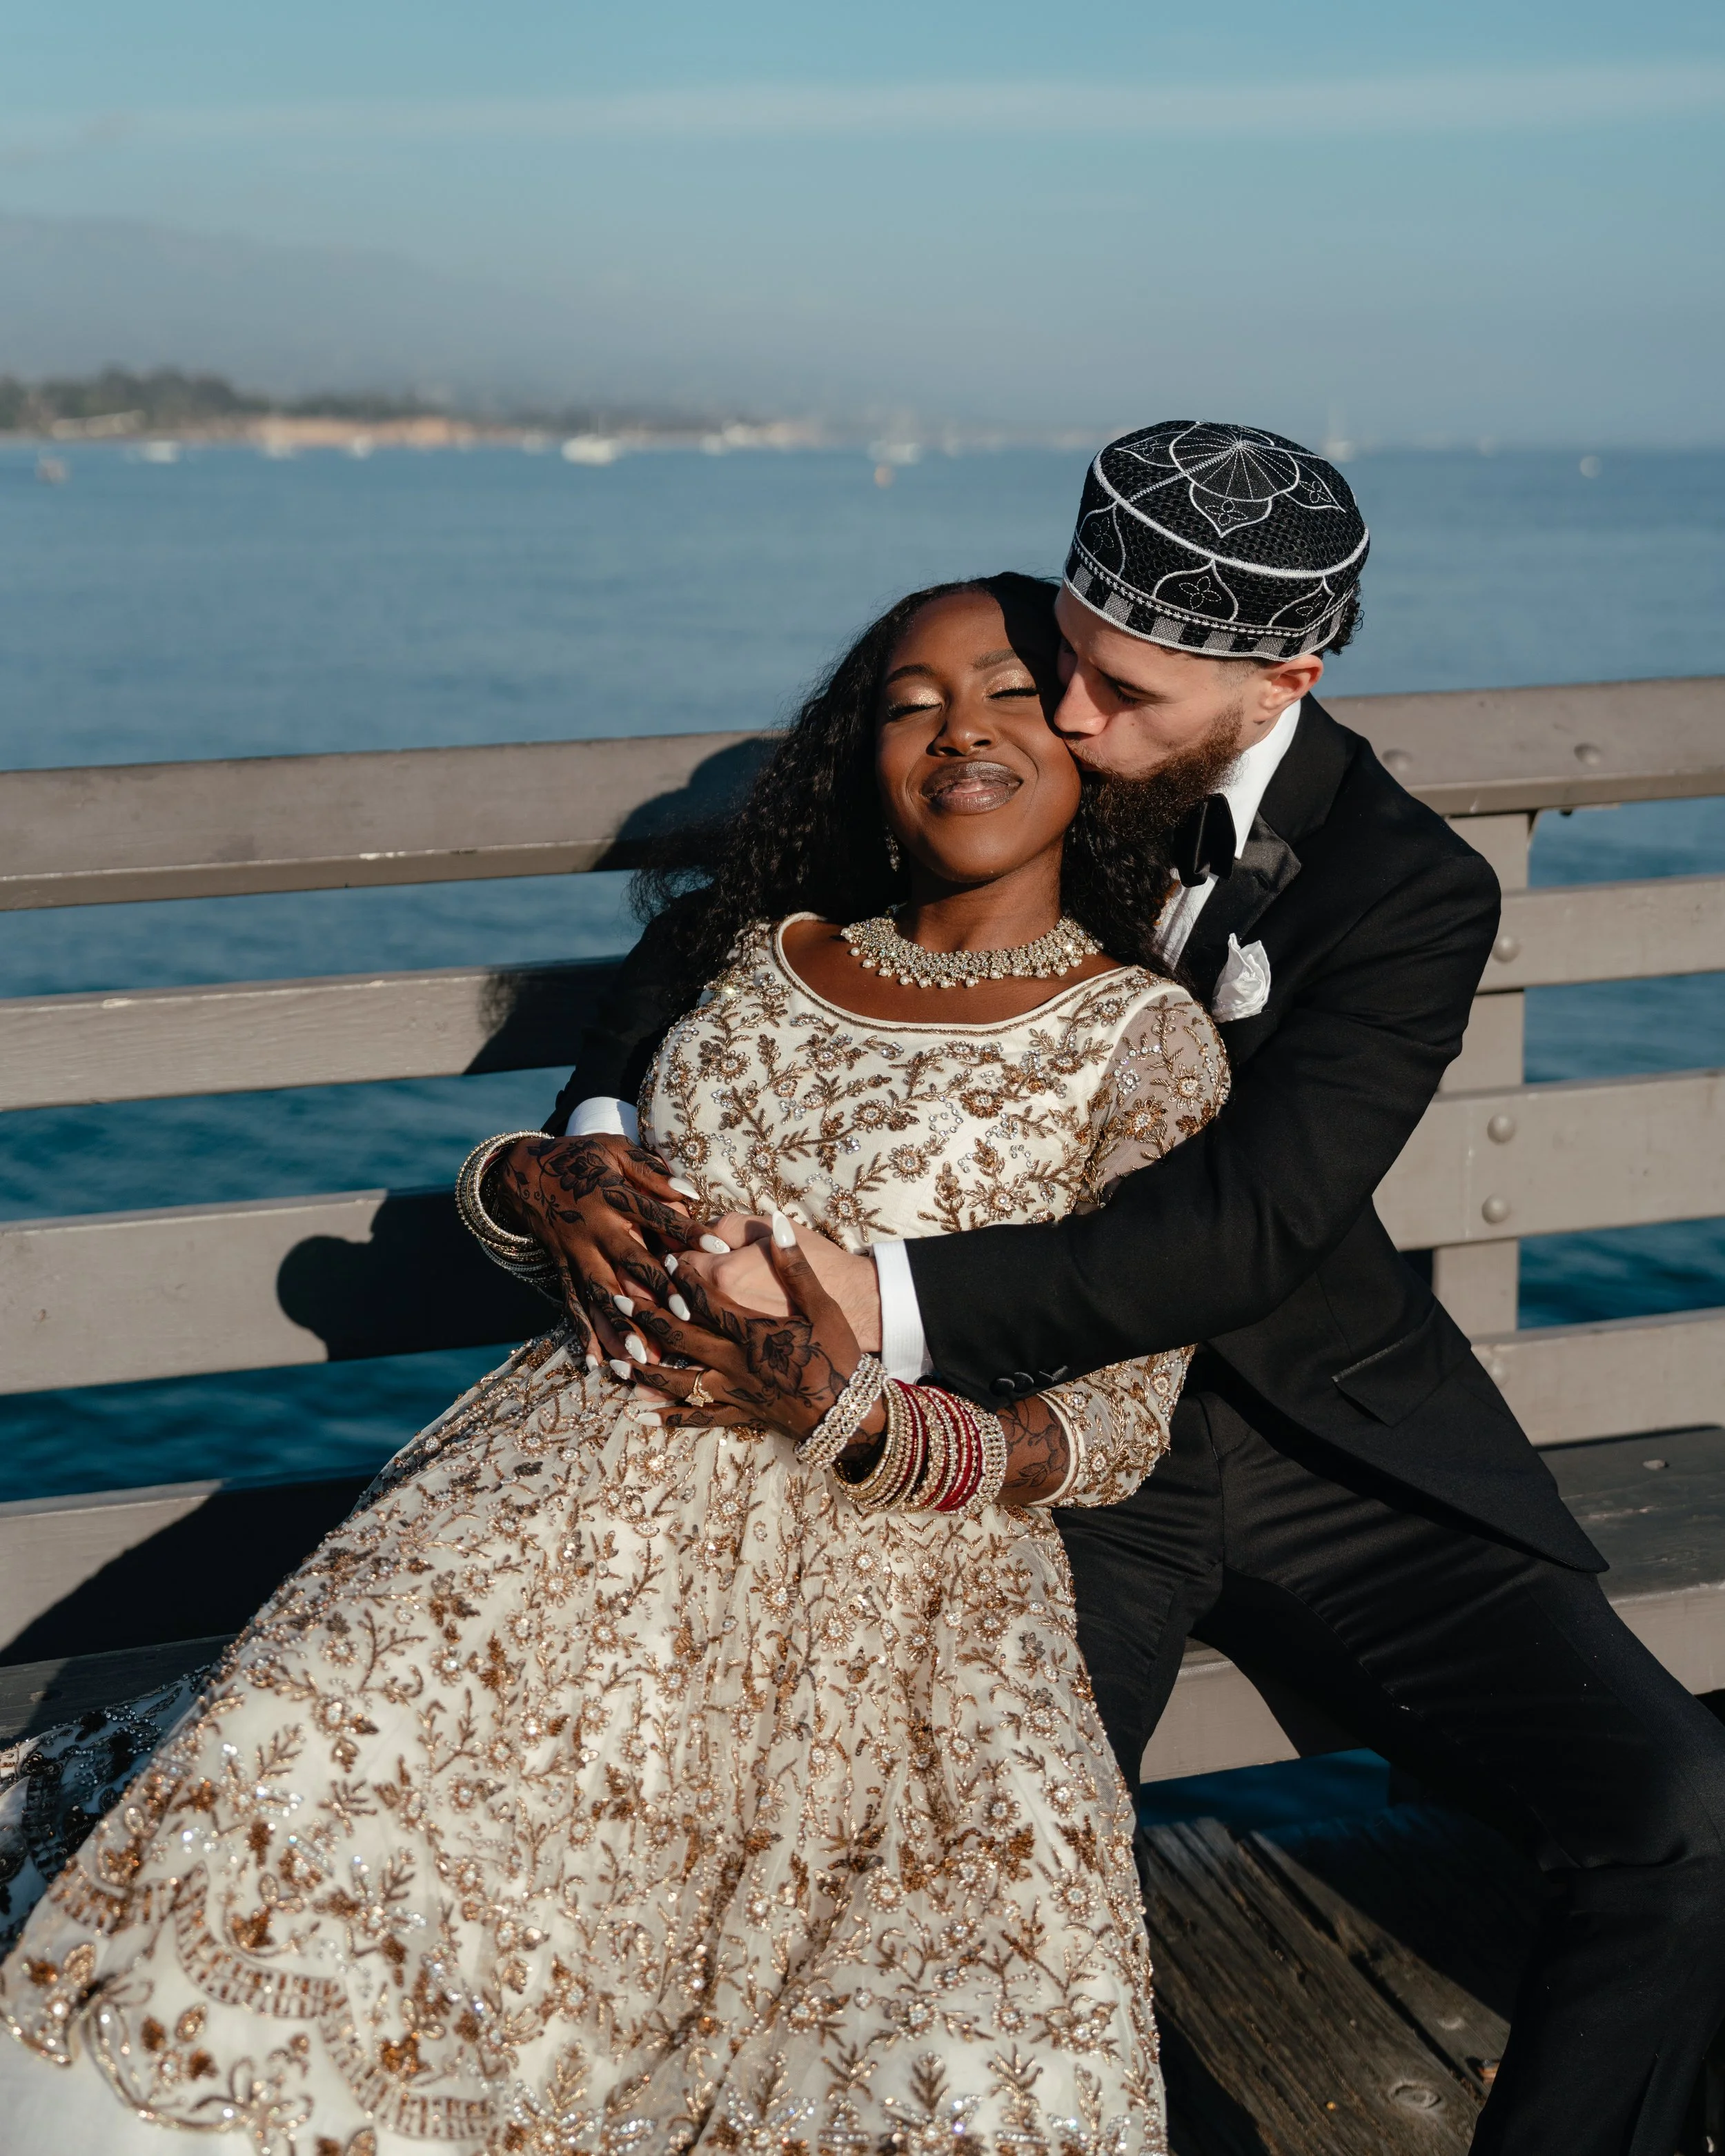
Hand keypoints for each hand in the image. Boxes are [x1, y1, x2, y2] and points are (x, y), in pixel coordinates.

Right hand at [489, 1134, 696, 1362]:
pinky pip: (573, 1304)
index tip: (719, 1248)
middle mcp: (594, 1228)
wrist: (522, 1171)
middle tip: (683, 1317)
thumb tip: (690, 1193)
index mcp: (611, 1196)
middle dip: (656, 1290)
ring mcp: (575, 1252)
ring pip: (600, 1294)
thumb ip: (650, 1171)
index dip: (686, 1231)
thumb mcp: (614, 1149)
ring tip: (641, 1357)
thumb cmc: (579, 1157)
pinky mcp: (562, 1268)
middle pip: (629, 1262)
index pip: (656, 1214)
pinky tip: (596, 1363)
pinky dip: (583, 1333)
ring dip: (620, 1326)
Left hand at [632, 1215, 870, 1443]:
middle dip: (647, 1317)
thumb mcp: (821, 1304)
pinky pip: (696, 1416)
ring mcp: (731, 1389)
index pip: (705, 1300)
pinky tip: (641, 1416)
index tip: (663, 1259)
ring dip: (643, 1369)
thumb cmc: (837, 1353)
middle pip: (679, 1336)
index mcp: (750, 1330)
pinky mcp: (736, 1412)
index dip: (681, 1279)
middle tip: (618, 1300)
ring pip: (677, 1379)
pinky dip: (667, 1416)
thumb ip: (795, 1265)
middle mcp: (733, 1360)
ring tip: (614, 1361)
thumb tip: (778, 1222)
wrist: (847, 1410)